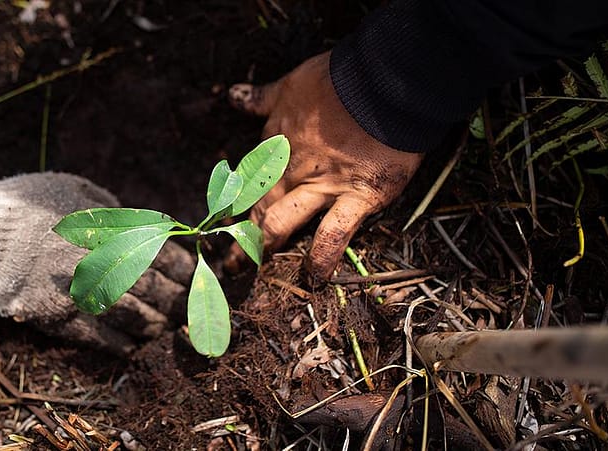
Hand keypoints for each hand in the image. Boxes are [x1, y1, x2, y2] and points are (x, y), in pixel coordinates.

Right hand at [0, 173, 192, 354]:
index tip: (195, 279)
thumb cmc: (26, 201)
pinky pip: (99, 337)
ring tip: (162, 330)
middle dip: (177, 303)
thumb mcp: (75, 189)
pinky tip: (131, 347)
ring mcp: (82, 290)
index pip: (164, 254)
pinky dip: (120, 344)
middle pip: (155, 289)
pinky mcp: (58, 314)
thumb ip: (112, 209)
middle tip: (187, 313)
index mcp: (111, 228)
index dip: (186, 271)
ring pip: (134, 316)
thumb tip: (140, 224)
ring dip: (154, 326)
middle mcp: (103, 260)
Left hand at [227, 51, 423, 279]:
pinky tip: (315, 277)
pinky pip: (333, 233)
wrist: (383, 82)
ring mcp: (323, 185)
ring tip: (250, 269)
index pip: (249, 176)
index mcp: (277, 140)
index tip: (225, 216)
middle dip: (239, 232)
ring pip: (282, 221)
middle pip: (258, 204)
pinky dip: (323, 257)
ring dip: (263, 247)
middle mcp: (292, 167)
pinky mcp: (357, 197)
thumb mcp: (292, 83)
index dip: (235, 198)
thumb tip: (234, 96)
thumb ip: (263, 97)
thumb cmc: (339, 78)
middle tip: (228, 257)